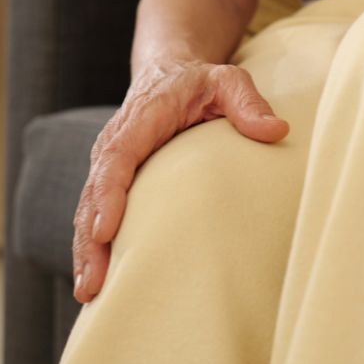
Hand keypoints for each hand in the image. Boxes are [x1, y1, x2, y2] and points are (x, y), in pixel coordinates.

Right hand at [72, 60, 288, 302]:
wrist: (172, 72)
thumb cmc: (202, 81)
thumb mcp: (229, 81)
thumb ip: (249, 103)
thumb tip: (276, 131)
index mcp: (140, 120)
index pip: (118, 158)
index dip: (110, 195)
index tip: (107, 230)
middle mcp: (116, 143)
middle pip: (95, 193)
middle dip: (91, 239)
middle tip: (93, 281)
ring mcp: (110, 163)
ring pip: (89, 208)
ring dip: (86, 250)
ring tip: (89, 291)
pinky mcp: (114, 178)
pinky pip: (96, 212)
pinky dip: (92, 245)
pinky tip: (95, 278)